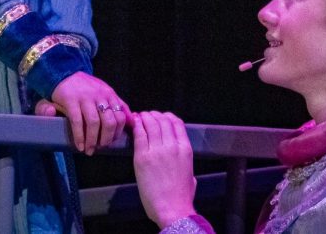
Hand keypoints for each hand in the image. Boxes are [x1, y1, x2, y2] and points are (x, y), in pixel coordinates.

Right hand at [49, 72, 130, 154]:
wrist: (65, 73)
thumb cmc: (87, 87)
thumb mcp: (105, 92)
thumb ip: (119, 105)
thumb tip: (132, 121)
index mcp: (110, 95)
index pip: (121, 117)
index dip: (117, 133)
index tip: (111, 142)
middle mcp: (99, 96)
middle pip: (109, 122)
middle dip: (106, 139)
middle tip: (100, 147)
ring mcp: (85, 98)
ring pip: (94, 123)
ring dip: (92, 140)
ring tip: (89, 150)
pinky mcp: (71, 101)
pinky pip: (77, 122)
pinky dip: (79, 136)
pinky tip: (79, 145)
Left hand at [131, 111, 197, 228]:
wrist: (172, 209)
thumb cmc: (181, 198)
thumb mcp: (191, 176)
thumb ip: (186, 165)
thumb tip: (183, 165)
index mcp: (186, 149)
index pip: (177, 123)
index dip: (167, 116)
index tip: (161, 116)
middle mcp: (172, 146)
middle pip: (163, 120)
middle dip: (154, 115)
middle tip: (147, 115)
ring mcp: (157, 150)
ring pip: (151, 124)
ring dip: (144, 117)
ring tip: (139, 117)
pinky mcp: (142, 157)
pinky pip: (139, 134)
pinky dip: (136, 126)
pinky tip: (134, 123)